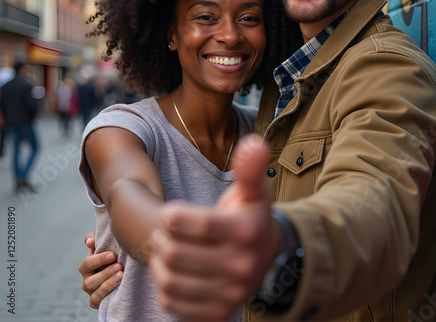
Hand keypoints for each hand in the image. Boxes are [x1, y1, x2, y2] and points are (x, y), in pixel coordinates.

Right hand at [78, 232, 122, 308]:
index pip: (87, 263)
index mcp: (88, 265)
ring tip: (121, 274)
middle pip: (89, 278)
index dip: (98, 259)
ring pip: (92, 288)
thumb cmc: (114, 257)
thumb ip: (97, 240)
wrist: (124, 273)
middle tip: (118, 265)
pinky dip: (106, 291)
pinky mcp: (95, 301)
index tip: (112, 255)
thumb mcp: (108, 246)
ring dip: (107, 281)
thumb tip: (89, 241)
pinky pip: (96, 299)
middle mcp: (87, 278)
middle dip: (104, 271)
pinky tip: (118, 284)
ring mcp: (91, 291)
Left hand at [148, 134, 280, 321]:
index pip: (196, 225)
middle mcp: (241, 267)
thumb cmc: (251, 216)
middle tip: (166, 230)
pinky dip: (163, 283)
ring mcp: (229, 294)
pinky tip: (174, 269)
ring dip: (159, 260)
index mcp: (247, 232)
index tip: (169, 213)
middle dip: (162, 237)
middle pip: (175, 253)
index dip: (171, 217)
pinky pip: (171, 302)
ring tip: (167, 247)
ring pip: (169, 279)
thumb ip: (249, 168)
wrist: (265, 255)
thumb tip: (254, 143)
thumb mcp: (253, 191)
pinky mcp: (216, 313)